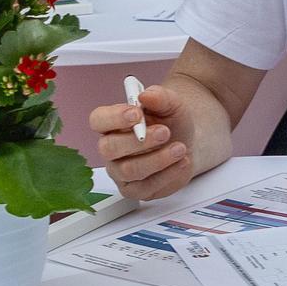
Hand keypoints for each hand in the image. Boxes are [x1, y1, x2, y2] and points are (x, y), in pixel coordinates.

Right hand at [90, 84, 193, 200]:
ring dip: (158, 159)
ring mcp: (120, 171)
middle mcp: (111, 149)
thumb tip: (145, 95)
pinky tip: (181, 162)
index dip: (114, 117)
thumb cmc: (172, 123)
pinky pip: (145, 187)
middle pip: (108, 148)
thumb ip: (159, 97)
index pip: (98, 120)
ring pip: (129, 170)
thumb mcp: (172, 104)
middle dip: (138, 141)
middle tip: (165, 132)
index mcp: (112, 123)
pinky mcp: (135, 189)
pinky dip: (167, 174)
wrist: (188, 144)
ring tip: (180, 148)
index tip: (136, 113)